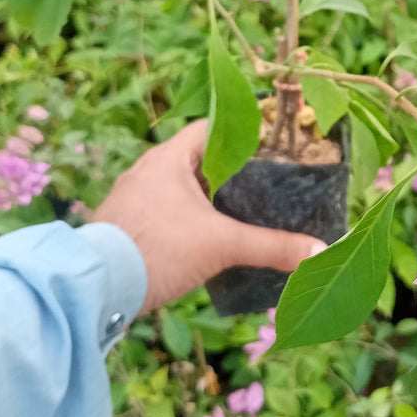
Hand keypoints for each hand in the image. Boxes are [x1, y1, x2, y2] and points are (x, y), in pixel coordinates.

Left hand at [93, 120, 325, 312]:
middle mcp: (148, 171)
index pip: (212, 127)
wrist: (95, 288)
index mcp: (169, 158)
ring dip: (210, 198)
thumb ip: (273, 247)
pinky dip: (191, 220)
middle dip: (232, 171)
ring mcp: (134, 200)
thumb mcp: (222, 245)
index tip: (272, 143)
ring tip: (245, 211)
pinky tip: (209, 239)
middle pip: (199, 159)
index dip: (244, 131)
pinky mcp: (127, 227)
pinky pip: (167, 212)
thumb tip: (321, 251)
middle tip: (267, 182)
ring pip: (182, 189)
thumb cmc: (158, 249)